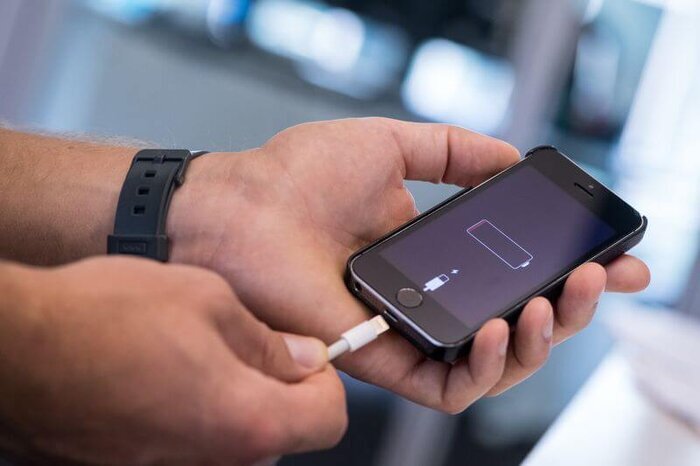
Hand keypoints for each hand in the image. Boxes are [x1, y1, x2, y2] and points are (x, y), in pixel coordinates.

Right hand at [0, 257, 345, 464]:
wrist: (15, 350)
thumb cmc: (100, 320)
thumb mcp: (205, 300)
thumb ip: (266, 340)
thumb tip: (303, 357)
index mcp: (247, 420)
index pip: (330, 419)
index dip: (324, 381)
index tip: (304, 357)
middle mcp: (215, 462)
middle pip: (280, 430)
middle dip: (275, 387)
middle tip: (242, 345)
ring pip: (233, 437)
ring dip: (229, 399)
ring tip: (191, 354)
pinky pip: (188, 444)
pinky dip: (189, 413)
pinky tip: (158, 375)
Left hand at [168, 118, 650, 411]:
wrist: (240, 207)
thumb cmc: (297, 176)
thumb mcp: (390, 146)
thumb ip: (453, 151)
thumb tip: (508, 159)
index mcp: (432, 251)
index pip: (515, 270)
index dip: (567, 269)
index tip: (611, 258)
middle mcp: (426, 295)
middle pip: (518, 319)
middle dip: (570, 306)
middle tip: (596, 280)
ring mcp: (407, 330)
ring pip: (494, 363)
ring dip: (539, 341)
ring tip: (551, 305)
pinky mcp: (382, 358)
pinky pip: (447, 388)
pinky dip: (484, 369)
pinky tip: (502, 331)